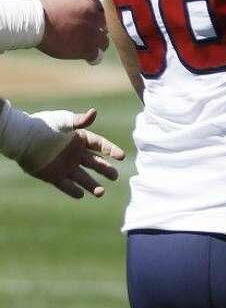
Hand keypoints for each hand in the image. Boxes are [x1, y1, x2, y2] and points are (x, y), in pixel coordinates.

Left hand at [9, 107, 125, 198]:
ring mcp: (65, 166)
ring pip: (82, 177)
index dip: (111, 150)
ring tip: (100, 193)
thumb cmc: (44, 126)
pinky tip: (81, 195)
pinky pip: (65, 185)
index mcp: (81, 139)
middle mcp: (75, 154)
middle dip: (105, 170)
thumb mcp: (63, 122)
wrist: (22, 138)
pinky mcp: (53, 176)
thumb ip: (79, 120)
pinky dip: (72, 190)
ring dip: (92, 185)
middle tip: (115, 176)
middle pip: (95, 163)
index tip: (121, 156)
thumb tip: (94, 112)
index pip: (100, 145)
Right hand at [35, 0, 106, 64]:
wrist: (33, 22)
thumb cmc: (40, 5)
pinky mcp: (86, 49)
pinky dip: (93, 56)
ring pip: (104, 41)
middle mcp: (95, 16)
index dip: (99, 15)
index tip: (93, 20)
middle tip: (91, 33)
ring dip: (98, 43)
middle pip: (107, 25)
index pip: (105, 8)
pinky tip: (89, 57)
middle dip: (100, 28)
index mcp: (90, 1)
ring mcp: (92, 33)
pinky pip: (97, 55)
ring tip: (90, 45)